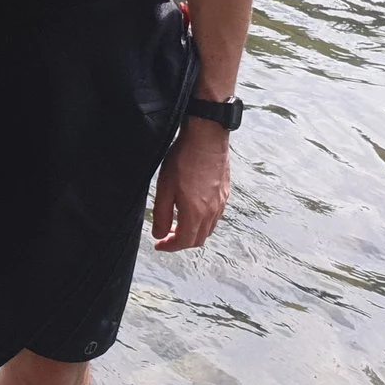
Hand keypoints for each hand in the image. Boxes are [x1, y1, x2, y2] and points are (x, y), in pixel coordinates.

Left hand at [151, 117, 231, 251]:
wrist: (206, 137)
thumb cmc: (183, 160)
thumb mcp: (164, 188)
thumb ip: (161, 215)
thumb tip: (159, 235)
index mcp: (196, 213)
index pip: (184, 242)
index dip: (169, 247)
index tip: (159, 244)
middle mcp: (212, 212)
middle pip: (198, 239)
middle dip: (181, 242)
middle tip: (166, 236)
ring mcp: (221, 203)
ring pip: (208, 229)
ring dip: (193, 232)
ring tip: (177, 224)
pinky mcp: (226, 194)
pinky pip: (215, 217)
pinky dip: (203, 222)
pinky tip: (192, 210)